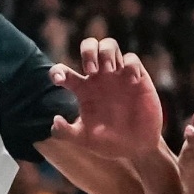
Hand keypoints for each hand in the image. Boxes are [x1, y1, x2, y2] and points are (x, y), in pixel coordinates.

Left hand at [49, 40, 164, 162]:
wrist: (137, 148)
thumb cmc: (109, 143)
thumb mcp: (84, 140)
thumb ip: (65, 133)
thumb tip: (55, 119)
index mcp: (83, 90)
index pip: (64, 71)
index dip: (57, 71)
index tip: (59, 81)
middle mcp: (99, 78)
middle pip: (90, 46)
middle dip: (88, 51)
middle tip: (91, 70)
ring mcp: (118, 76)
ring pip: (109, 45)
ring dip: (106, 52)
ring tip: (109, 70)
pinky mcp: (138, 78)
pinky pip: (132, 58)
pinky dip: (129, 64)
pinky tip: (130, 80)